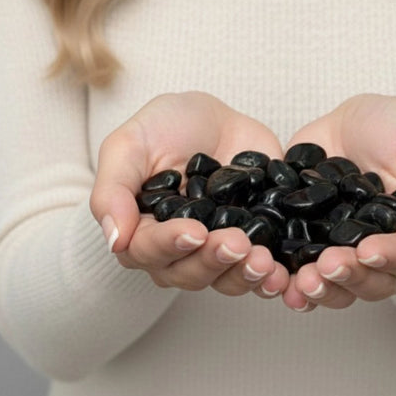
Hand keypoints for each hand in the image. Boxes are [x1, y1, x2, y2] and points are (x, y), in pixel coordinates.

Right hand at [90, 91, 289, 297]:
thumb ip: (114, 188)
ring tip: (263, 260)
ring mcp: (217, 248)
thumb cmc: (165, 126)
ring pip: (226, 278)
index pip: (147, 250)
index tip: (194, 231)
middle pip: (189, 272)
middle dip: (213, 261)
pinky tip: (282, 273)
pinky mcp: (254, 243)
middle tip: (236, 242)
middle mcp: (178, 249)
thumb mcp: (129, 144)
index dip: (170, 245)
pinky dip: (271, 278)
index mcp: (141, 230)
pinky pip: (261, 271)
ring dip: (244, 275)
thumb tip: (114, 240)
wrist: (215, 117)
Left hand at [280, 94, 395, 311]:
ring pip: (339, 287)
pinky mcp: (310, 244)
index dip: (390, 258)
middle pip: (373, 281)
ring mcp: (345, 251)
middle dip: (350, 277)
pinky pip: (302, 274)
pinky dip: (292, 285)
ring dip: (322, 290)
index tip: (367, 251)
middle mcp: (383, 251)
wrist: (350, 120)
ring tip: (302, 281)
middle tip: (327, 265)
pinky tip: (281, 285)